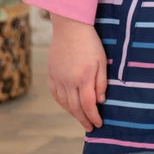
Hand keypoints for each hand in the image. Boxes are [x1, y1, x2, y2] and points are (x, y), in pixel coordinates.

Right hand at [48, 14, 107, 130]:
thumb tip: (100, 101)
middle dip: (83, 119)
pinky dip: (62, 103)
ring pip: (64, 102)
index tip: (98, 124)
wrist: (70, 27)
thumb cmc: (90, 42)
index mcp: (83, 77)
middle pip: (75, 107)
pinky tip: (68, 106)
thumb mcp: (102, 61)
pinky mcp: (51, 73)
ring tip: (81, 118)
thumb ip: (101, 82)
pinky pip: (55, 94)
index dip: (93, 116)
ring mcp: (58, 77)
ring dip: (73, 113)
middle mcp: (69, 80)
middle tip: (90, 127)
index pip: (88, 104)